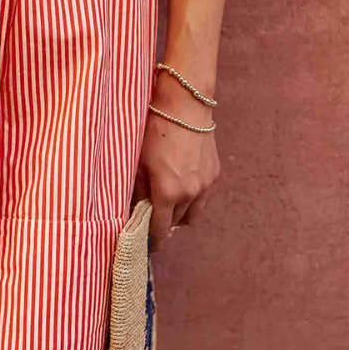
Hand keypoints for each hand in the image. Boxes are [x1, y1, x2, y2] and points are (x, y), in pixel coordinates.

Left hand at [139, 68, 220, 247]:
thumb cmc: (154, 130)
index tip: (145, 245)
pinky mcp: (215, 173)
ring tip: (168, 201)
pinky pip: (203, 196)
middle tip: (152, 215)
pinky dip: (192, 197)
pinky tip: (181, 182)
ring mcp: (206, 184)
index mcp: (168, 193)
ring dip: (180, 213)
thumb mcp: (137, 162)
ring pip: (193, 213)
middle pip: (177, 224)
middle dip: (164, 223)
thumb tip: (134, 212)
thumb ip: (136, 192)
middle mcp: (190, 193)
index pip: (160, 231)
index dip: (152, 241)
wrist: (185, 104)